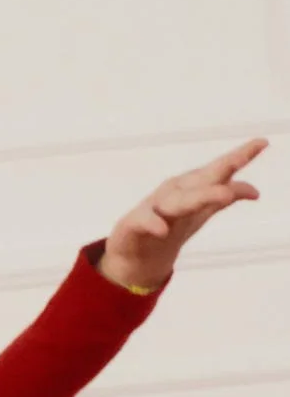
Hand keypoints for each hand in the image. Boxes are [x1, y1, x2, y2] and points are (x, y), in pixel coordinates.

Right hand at [100, 136, 268, 290]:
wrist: (135, 254)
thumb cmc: (171, 224)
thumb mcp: (201, 211)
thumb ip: (225, 197)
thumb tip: (256, 192)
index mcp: (191, 187)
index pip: (219, 170)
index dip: (240, 156)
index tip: (262, 143)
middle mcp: (174, 192)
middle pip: (202, 182)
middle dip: (222, 171)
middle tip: (241, 161)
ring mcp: (154, 208)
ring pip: (178, 202)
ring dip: (201, 197)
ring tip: (224, 196)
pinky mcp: (135, 224)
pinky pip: (145, 222)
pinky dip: (153, 224)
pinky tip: (162, 229)